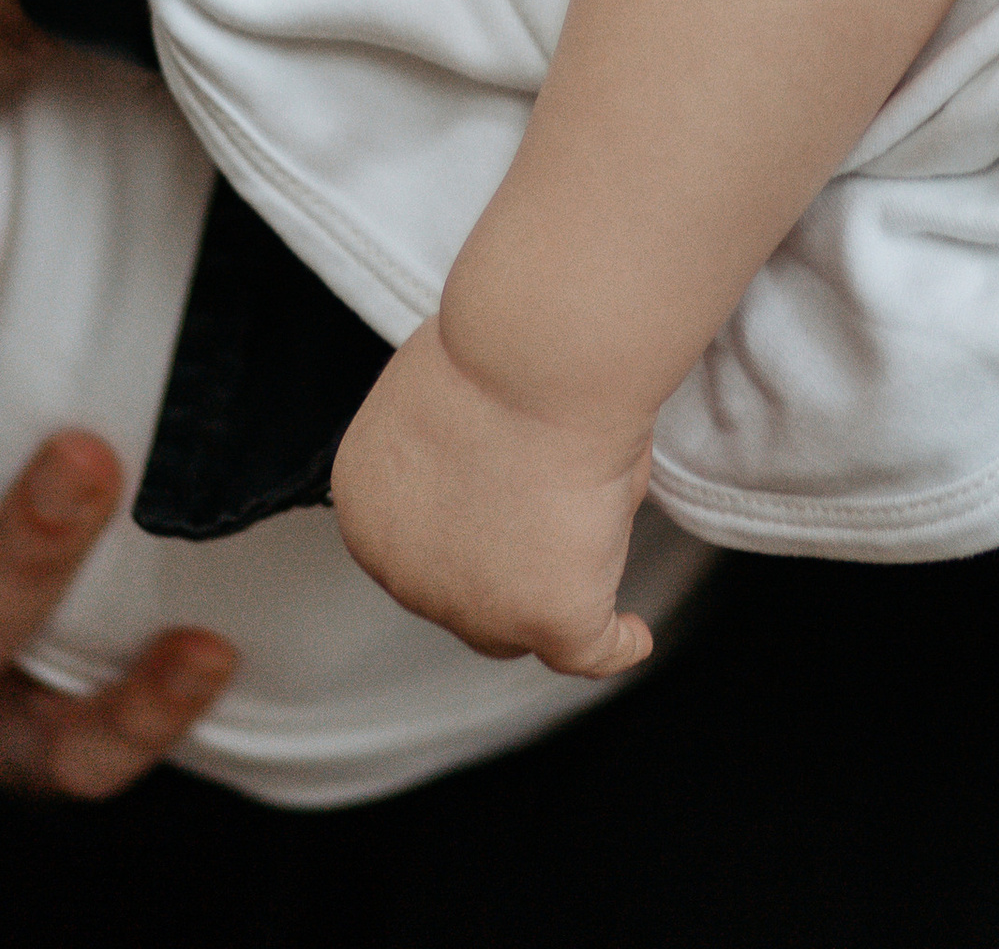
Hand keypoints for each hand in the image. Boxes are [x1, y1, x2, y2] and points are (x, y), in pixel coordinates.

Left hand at [330, 311, 654, 682]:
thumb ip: (451, 455)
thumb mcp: (440, 398)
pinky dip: (615, 644)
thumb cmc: (499, 347)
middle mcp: (402, 575)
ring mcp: (474, 608)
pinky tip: (633, 634)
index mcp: (365, 509)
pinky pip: (591, 651)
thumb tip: (496, 473)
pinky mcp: (548, 620)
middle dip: (502, 572)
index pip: (416, 546)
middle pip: (462, 598)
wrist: (537, 351)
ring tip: (592, 544)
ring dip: (553, 594)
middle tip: (549, 524)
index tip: (502, 509)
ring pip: (521, 627)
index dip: (465, 530)